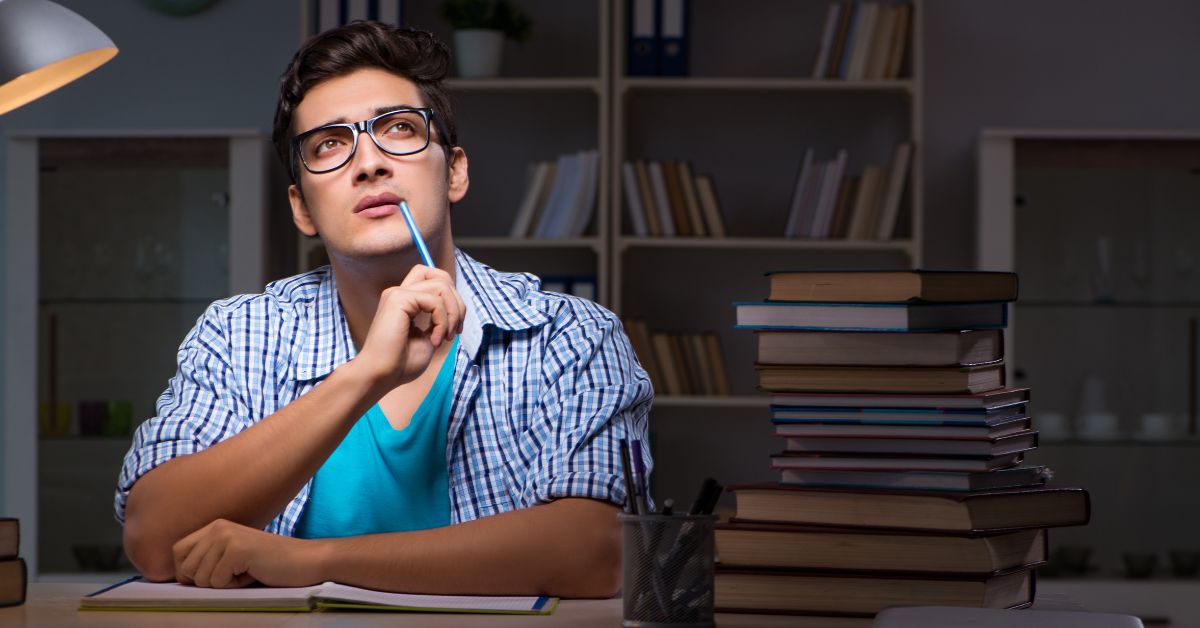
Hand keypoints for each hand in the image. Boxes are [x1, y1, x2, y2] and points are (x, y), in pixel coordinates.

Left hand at [173, 519, 320, 587]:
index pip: (177, 552)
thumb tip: (178, 577)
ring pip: (200, 578)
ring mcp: (226, 536)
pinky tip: (252, 573)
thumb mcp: (231, 557)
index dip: (187, 572)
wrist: (304, 560)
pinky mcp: (237, 549)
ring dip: (223, 584)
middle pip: (185, 568)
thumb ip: (207, 559)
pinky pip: (217, 581)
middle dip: (207, 581)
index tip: (212, 577)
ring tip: (245, 571)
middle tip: (234, 573)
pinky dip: (234, 585)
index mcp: (215, 526)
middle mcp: (217, 527)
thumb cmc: (268, 565)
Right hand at [354, 265, 465, 390]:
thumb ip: (439, 320)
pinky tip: (434, 340)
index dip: (453, 299)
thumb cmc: (401, 364)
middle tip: (455, 331)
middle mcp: (400, 293)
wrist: (381, 376)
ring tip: (446, 337)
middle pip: (441, 277)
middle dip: (458, 303)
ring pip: (442, 285)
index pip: (434, 279)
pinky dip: (442, 321)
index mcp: (406, 301)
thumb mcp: (428, 338)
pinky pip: (435, 301)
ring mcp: (398, 294)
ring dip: (453, 313)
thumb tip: (456, 310)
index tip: (455, 328)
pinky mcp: (399, 299)